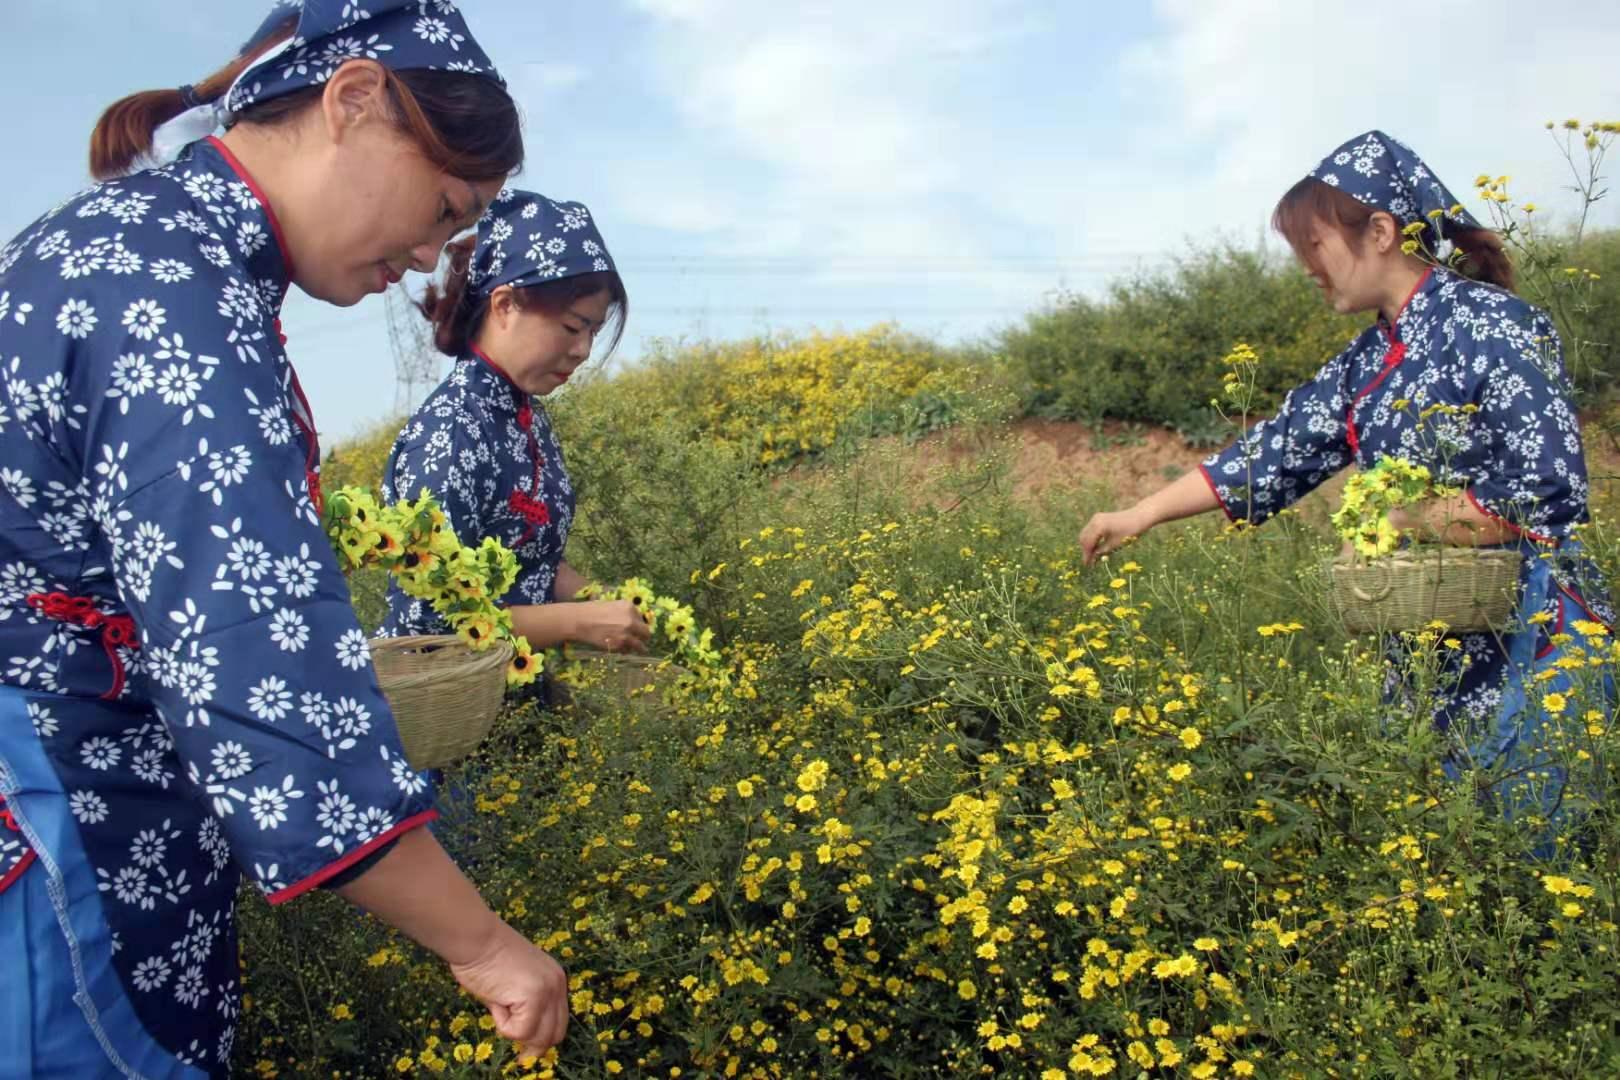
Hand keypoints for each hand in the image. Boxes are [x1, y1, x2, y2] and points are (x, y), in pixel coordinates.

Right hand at [448, 919, 569, 1058]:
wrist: (475, 938)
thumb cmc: (485, 958)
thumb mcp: (513, 984)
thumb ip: (524, 1006)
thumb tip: (526, 1038)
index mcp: (555, 979)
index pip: (558, 1021)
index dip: (541, 1038)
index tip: (526, 1051)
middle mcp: (558, 984)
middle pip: (555, 1034)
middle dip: (534, 1046)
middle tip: (517, 1056)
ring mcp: (548, 990)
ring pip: (539, 1037)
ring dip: (515, 1032)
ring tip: (498, 1006)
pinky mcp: (534, 996)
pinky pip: (520, 1031)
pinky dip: (503, 1024)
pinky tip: (495, 1000)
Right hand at [571, 599, 652, 653]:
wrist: (579, 620)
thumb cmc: (592, 611)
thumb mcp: (612, 605)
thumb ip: (624, 613)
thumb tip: (633, 623)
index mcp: (629, 607)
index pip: (641, 619)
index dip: (639, 625)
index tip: (638, 629)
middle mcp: (631, 620)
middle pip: (646, 632)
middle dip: (644, 637)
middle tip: (644, 640)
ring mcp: (626, 634)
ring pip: (639, 645)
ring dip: (640, 648)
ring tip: (642, 651)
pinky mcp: (619, 645)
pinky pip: (627, 650)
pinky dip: (625, 650)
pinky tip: (621, 650)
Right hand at [1078, 507, 1152, 564]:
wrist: (1139, 516)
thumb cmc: (1130, 531)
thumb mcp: (1115, 544)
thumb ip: (1101, 551)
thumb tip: (1092, 559)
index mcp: (1098, 527)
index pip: (1088, 543)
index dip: (1087, 555)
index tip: (1087, 565)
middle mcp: (1094, 521)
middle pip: (1083, 538)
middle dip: (1086, 550)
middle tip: (1090, 562)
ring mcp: (1095, 518)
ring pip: (1086, 534)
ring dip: (1088, 545)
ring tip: (1093, 556)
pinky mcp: (1098, 518)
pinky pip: (1090, 530)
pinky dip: (1091, 539)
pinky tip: (1096, 547)